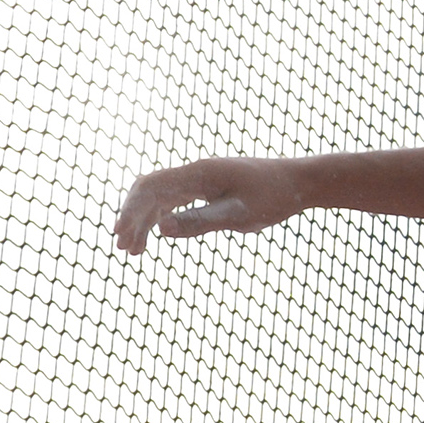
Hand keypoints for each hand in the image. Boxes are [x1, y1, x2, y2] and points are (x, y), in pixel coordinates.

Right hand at [114, 156, 310, 253]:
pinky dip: (162, 217)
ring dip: (144, 220)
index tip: (122, 237)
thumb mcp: (239, 215)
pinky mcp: (208, 187)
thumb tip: (161, 229)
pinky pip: (175, 199)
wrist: (300, 182)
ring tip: (134, 251)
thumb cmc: (275, 197)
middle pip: (150, 191)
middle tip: (124, 249)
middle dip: (133, 218)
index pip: (151, 188)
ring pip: (160, 196)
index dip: (132, 212)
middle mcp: (195, 171)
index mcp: (199, 173)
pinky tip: (157, 234)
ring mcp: (201, 178)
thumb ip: (200, 222)